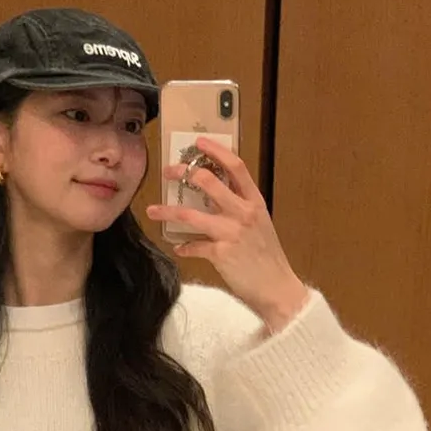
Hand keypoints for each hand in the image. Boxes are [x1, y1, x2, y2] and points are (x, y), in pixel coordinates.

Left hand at [148, 136, 307, 327]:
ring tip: (152, 210)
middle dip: (183, 173)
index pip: (237, 167)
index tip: (199, 143)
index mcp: (255, 202)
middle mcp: (244, 213)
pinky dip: (184, 246)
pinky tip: (179, 247)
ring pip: (191, 214)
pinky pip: (193, 245)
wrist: (277, 288)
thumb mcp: (259, 224)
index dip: (217, 151)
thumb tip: (214, 193)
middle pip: (209, 182)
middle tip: (169, 172)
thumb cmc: (267, 257)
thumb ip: (240, 207)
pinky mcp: (221, 253)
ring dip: (168, 210)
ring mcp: (232, 232)